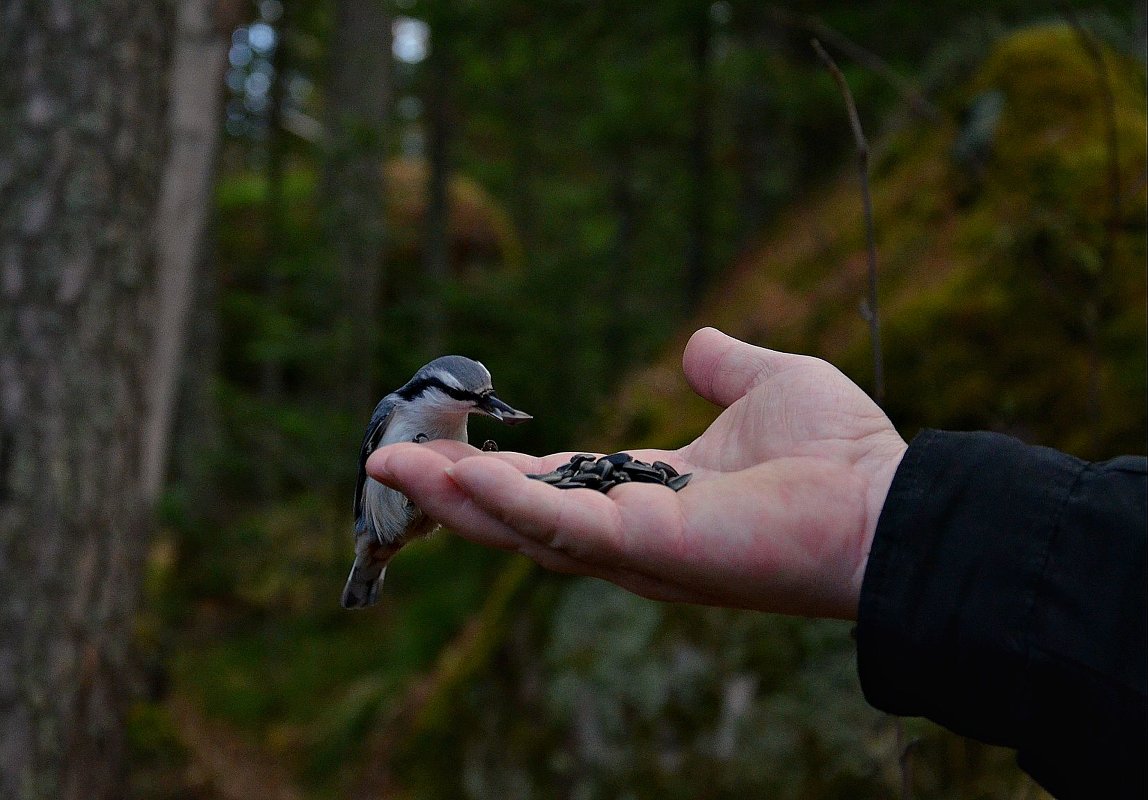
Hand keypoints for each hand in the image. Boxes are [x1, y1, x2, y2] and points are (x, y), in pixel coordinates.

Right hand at [367, 327, 906, 619]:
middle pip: (521, 516)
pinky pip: (565, 528)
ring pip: (526, 528)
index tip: (440, 448)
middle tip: (383, 460)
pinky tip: (457, 477)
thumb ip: (722, 367)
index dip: (497, 473)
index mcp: (649, 495)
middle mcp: (632, 531)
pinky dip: (508, 505)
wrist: (889, 503)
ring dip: (458, 498)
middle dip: (451, 491)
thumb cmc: (838, 453)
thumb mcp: (767, 384)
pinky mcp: (652, 547)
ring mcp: (638, 547)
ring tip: (393, 464)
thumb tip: (697, 343)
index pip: (555, 489)